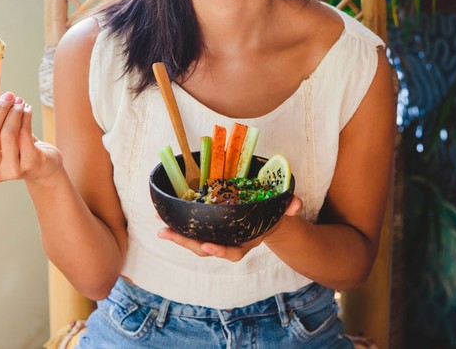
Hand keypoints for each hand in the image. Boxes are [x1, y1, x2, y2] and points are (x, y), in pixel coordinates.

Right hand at [0, 89, 61, 184]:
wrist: (43, 167)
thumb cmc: (17, 147)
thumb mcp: (0, 133)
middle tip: (9, 96)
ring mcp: (10, 170)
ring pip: (8, 133)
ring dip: (14, 112)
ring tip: (20, 102)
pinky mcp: (30, 164)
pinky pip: (25, 134)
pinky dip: (26, 117)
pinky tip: (27, 110)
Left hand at [157, 195, 301, 260]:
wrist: (268, 218)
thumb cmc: (273, 213)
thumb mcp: (282, 209)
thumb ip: (289, 206)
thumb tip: (295, 204)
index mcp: (246, 241)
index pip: (233, 251)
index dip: (220, 250)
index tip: (208, 245)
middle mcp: (230, 243)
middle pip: (206, 249)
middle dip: (186, 243)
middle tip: (167, 233)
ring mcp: (218, 237)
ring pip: (195, 243)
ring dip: (176, 236)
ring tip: (160, 228)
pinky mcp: (209, 229)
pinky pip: (192, 231)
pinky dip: (178, 227)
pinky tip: (164, 218)